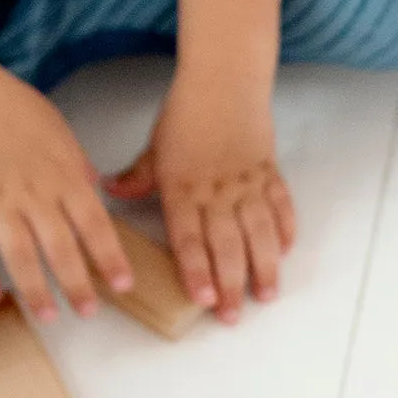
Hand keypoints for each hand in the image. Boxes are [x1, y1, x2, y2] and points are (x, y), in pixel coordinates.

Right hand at [0, 60, 133, 322]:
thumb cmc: (14, 108)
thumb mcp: (60, 131)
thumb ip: (77, 166)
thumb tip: (95, 190)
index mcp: (63, 176)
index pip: (94, 225)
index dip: (109, 257)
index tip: (122, 285)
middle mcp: (35, 194)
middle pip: (60, 248)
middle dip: (77, 284)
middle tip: (88, 312)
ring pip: (20, 255)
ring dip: (35, 289)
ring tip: (47, 316)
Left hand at [103, 72, 295, 322]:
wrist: (224, 81)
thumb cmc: (184, 113)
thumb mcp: (155, 147)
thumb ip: (137, 176)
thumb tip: (110, 190)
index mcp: (183, 188)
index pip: (190, 238)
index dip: (197, 271)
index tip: (202, 300)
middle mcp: (217, 191)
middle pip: (227, 245)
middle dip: (230, 284)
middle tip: (232, 316)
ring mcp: (247, 183)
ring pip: (260, 233)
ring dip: (265, 266)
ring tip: (266, 296)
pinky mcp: (269, 172)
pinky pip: (281, 206)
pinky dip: (286, 230)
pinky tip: (286, 252)